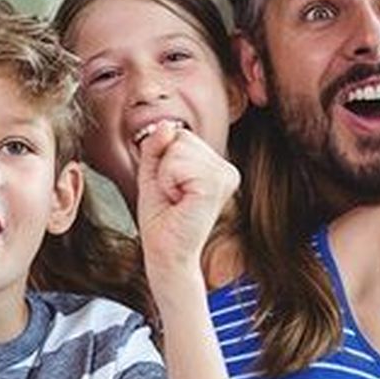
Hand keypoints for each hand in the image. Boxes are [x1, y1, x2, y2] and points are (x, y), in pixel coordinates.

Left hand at [135, 121, 239, 270]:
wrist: (166, 253)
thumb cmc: (161, 218)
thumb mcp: (153, 173)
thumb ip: (157, 146)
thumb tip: (165, 125)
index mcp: (215, 166)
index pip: (180, 134)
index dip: (163, 159)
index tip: (170, 188)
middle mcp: (226, 169)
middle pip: (180, 136)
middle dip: (164, 166)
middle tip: (173, 196)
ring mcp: (225, 176)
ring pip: (177, 148)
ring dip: (165, 176)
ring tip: (176, 200)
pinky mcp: (216, 185)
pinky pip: (176, 163)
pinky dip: (167, 182)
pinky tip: (179, 202)